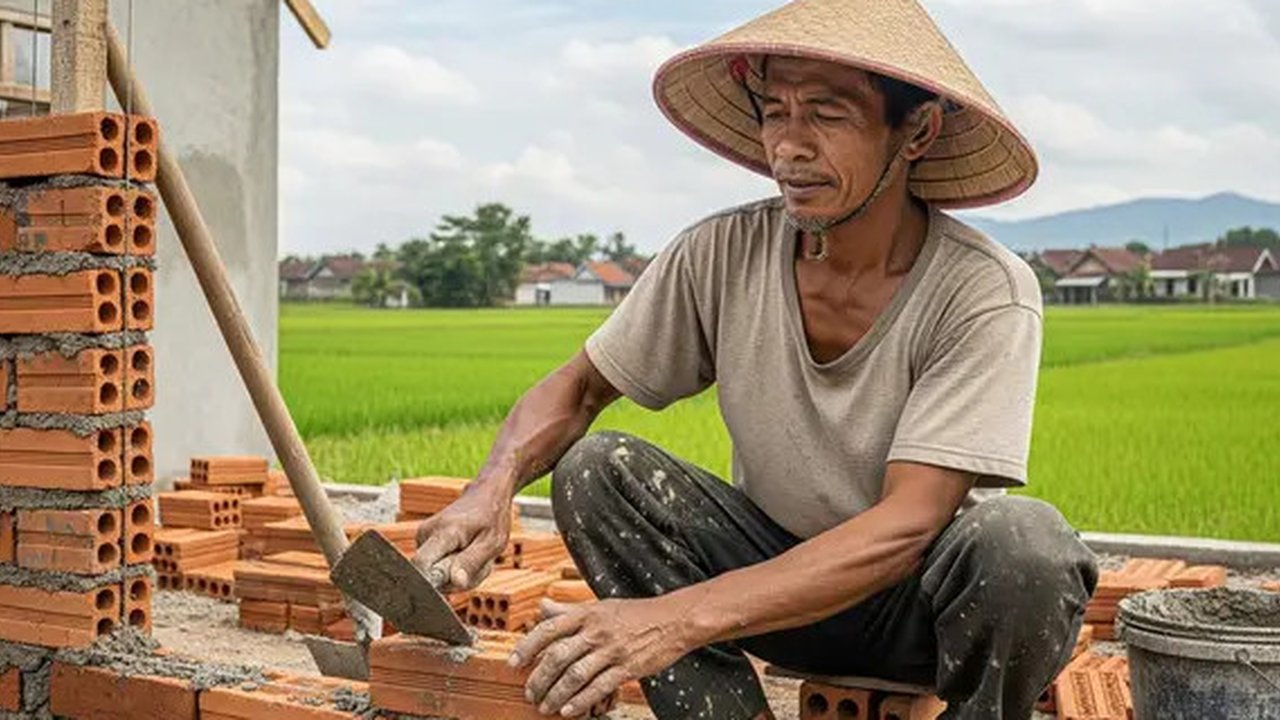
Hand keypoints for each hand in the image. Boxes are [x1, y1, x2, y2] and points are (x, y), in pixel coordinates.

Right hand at [412, 481, 510, 591]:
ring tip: (475, 556)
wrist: (486, 494)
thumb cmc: (492, 517)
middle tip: (480, 566)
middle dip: (455, 580)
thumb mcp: (492, 543)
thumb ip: (471, 563)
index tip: (454, 583)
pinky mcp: (423, 541)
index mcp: (443, 532)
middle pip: (430, 575)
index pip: (421, 565)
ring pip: (435, 573)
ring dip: (458, 573)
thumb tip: (455, 583)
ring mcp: (422, 537)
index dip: (432, 584)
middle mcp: (425, 533)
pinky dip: (454, 567)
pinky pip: (436, 566)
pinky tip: (467, 555)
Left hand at [511, 597, 694, 716]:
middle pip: (557, 657)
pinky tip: (569, 710)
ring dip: (556, 694)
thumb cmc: (635, 613)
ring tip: (545, 707)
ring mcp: (612, 650)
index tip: (513, 663)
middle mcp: (596, 631)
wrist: (673, 619)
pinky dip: (581, 701)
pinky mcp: (627, 667)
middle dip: (539, 679)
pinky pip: (598, 687)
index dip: (527, 647)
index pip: (548, 629)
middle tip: (529, 693)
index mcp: (586, 614)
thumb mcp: (599, 606)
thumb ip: (568, 609)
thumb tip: (541, 606)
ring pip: (575, 675)